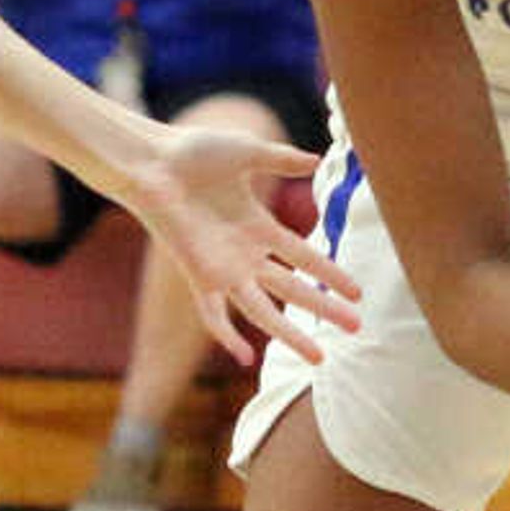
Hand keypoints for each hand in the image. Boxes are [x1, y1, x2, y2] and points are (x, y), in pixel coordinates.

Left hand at [125, 124, 364, 367]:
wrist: (152, 161)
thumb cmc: (193, 152)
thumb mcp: (248, 152)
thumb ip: (282, 159)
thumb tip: (317, 160)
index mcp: (259, 227)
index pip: (304, 257)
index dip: (330, 274)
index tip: (357, 293)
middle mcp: (245, 254)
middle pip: (293, 289)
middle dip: (325, 308)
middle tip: (357, 327)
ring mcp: (223, 268)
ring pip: (263, 310)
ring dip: (290, 334)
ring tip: (318, 357)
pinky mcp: (198, 274)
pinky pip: (213, 313)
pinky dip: (226, 336)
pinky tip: (244, 358)